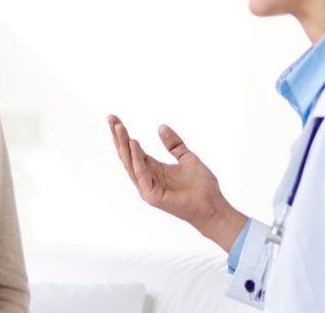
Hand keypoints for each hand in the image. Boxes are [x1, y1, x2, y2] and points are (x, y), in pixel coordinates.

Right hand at [107, 114, 246, 251]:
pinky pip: (142, 174)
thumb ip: (174, 144)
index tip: (114, 117)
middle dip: (118, 136)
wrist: (214, 207)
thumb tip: (160, 126)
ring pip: (130, 163)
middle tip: (111, 118)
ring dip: (123, 144)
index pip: (133, 149)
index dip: (123, 134)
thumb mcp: (187, 157)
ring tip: (119, 127)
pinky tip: (134, 143)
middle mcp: (147, 178)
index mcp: (153, 169)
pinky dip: (137, 159)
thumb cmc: (202, 186)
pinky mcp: (153, 196)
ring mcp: (148, 188)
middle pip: (127, 155)